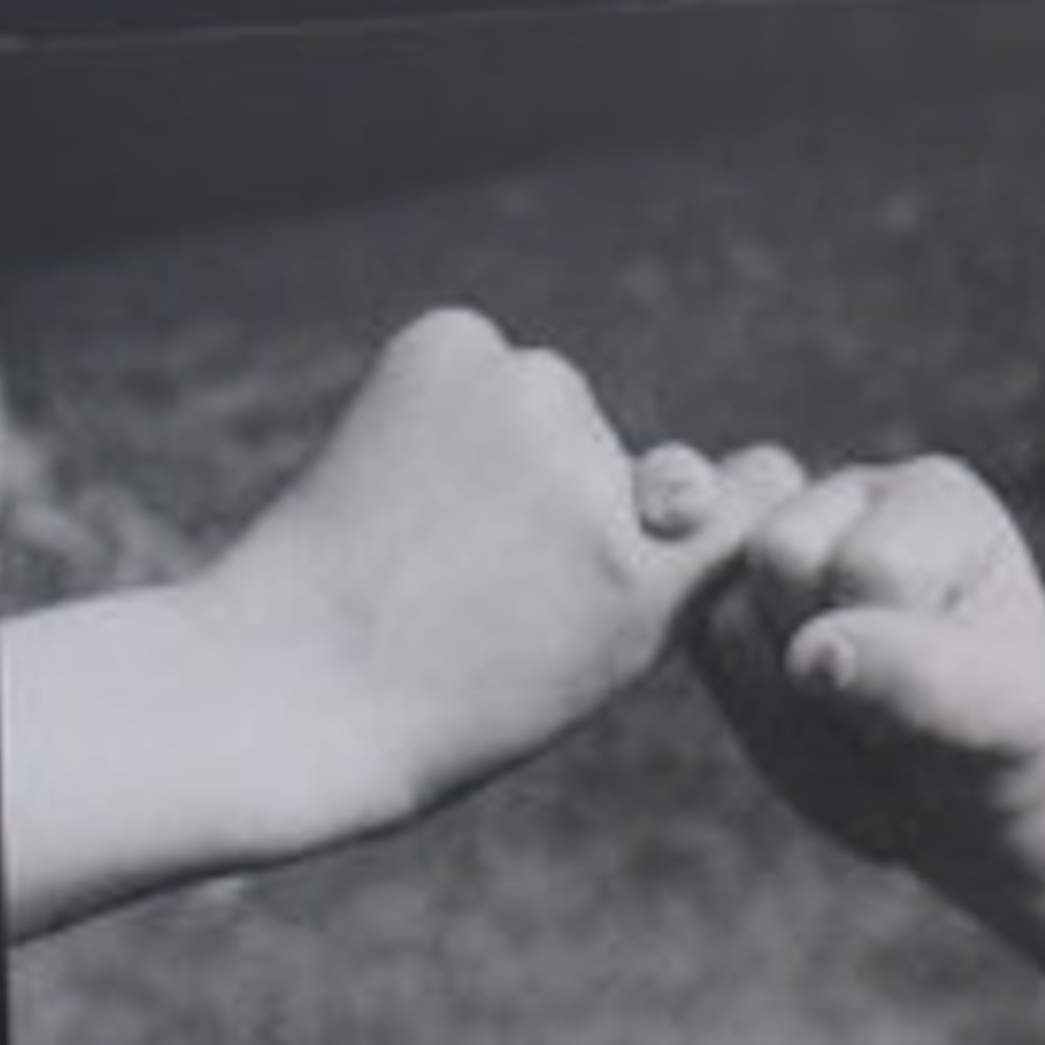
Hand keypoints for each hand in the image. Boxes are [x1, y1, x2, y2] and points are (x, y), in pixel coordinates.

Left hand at [199, 310, 798, 837]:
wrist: (288, 689)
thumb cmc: (448, 701)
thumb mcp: (601, 661)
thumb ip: (665, 565)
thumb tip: (684, 468)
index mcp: (657, 573)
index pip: (757, 486)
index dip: (715, 511)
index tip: (670, 547)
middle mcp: (606, 473)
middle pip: (619, 451)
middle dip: (572, 491)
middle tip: (484, 579)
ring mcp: (531, 395)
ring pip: (543, 403)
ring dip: (501, 444)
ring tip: (427, 537)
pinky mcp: (454, 343)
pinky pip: (475, 357)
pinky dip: (441, 400)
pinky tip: (394, 472)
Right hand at [694, 455, 1044, 875]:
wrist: (954, 796)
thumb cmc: (995, 746)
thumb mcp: (999, 721)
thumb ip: (922, 679)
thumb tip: (812, 652)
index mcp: (936, 498)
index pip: (874, 566)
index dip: (896, 660)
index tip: (949, 694)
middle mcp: (847, 494)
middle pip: (779, 556)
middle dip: (828, 667)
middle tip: (888, 715)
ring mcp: (772, 537)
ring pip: (721, 607)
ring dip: (782, 696)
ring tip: (850, 716)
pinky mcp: (722, 593)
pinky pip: (687, 639)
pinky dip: (745, 700)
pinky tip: (803, 711)